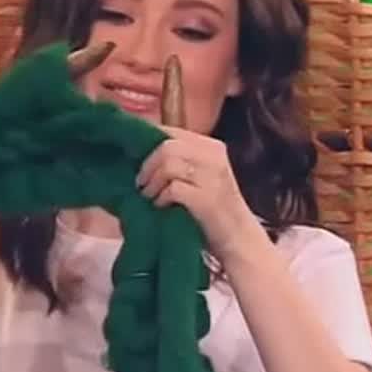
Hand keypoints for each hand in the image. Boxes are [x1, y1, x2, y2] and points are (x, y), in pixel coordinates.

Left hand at [135, 127, 260, 258]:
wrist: (238, 238)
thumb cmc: (212, 208)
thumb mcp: (200, 176)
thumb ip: (179, 161)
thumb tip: (140, 151)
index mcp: (211, 147)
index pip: (172, 132)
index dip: (148, 142)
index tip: (133, 157)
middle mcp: (214, 157)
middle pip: (168, 145)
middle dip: (148, 164)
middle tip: (140, 182)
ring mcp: (212, 177)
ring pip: (169, 164)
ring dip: (152, 182)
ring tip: (149, 195)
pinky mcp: (207, 199)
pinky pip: (173, 188)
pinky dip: (161, 197)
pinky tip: (160, 206)